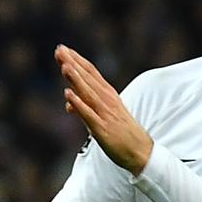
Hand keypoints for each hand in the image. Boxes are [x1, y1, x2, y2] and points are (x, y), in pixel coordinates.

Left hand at [55, 44, 152, 174]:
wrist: (142, 153)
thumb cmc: (122, 133)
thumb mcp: (102, 116)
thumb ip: (84, 107)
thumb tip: (67, 103)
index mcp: (108, 95)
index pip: (91, 73)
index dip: (76, 60)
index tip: (63, 48)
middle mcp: (107, 101)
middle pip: (88, 78)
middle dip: (72, 63)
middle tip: (59, 49)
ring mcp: (105, 114)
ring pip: (88, 93)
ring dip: (76, 79)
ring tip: (64, 65)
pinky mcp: (102, 129)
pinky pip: (88, 115)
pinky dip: (78, 104)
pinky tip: (67, 94)